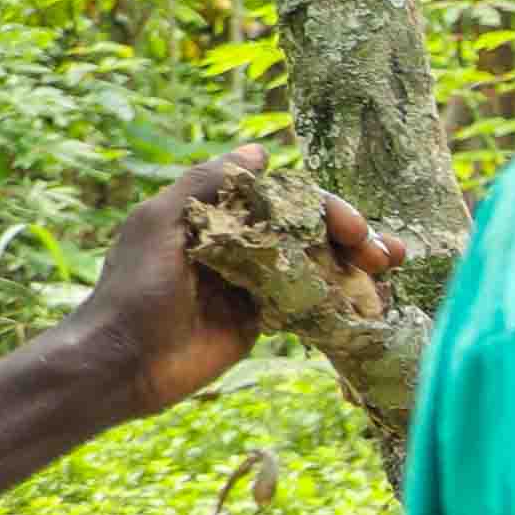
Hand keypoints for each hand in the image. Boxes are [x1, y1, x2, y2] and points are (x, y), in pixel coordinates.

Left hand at [66, 157, 373, 423]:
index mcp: (218, 217)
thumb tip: (259, 152)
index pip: (285, 200)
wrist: (124, 361)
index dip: (324, 209)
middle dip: (352, 237)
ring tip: (391, 268)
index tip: (352, 227)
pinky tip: (372, 300)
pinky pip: (310, 302)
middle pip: (310, 230)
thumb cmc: (135, 287)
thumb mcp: (161, 223)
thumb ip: (206, 184)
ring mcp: (256, 283)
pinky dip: (343, 297)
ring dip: (357, 264)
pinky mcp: (262, 320)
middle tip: (382, 253)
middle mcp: (242, 245)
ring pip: (318, 263)